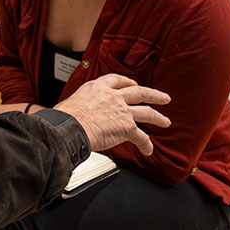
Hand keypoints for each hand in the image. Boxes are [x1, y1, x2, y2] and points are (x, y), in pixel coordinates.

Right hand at [54, 74, 170, 154]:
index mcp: (97, 88)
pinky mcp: (126, 127)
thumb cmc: (64, 118)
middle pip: (139, 92)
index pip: (117, 80)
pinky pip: (141, 137)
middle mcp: (112, 96)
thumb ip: (80, 106)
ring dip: (158, 117)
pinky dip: (146, 144)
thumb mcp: (71, 103)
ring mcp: (122, 111)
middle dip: (154, 95)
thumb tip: (74, 114)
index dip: (127, 82)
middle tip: (163, 98)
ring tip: (165, 121)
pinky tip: (148, 150)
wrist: (69, 128)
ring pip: (147, 112)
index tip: (132, 84)